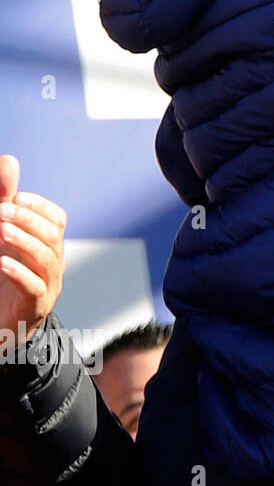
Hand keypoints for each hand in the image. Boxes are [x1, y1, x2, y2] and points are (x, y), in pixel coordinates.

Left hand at [0, 155, 67, 343]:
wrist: (2, 324)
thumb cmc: (4, 276)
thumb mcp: (3, 237)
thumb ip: (6, 200)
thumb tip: (8, 161)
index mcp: (48, 245)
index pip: (57, 219)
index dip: (39, 206)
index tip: (16, 197)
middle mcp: (54, 263)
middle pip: (53, 236)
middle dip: (28, 220)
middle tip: (1, 210)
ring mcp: (48, 286)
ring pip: (48, 259)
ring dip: (24, 242)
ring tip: (1, 230)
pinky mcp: (35, 307)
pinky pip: (35, 287)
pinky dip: (19, 272)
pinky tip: (1, 262)